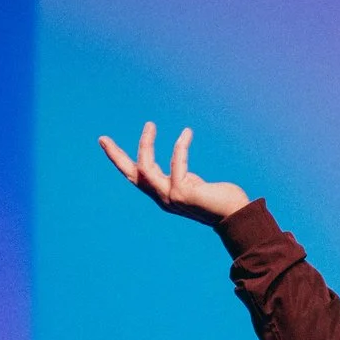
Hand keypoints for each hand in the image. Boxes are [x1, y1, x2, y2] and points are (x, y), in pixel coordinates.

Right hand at [97, 122, 250, 224]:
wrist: (236, 214)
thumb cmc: (218, 198)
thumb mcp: (192, 183)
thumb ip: (180, 175)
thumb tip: (176, 160)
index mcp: (162, 195)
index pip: (136, 177)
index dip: (120, 160)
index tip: (106, 142)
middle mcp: (163, 199)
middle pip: (132, 175)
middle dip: (115, 157)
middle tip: (103, 139)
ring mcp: (171, 198)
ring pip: (146, 169)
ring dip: (146, 145)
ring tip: (149, 125)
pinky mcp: (184, 194)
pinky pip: (177, 164)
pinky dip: (180, 147)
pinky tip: (186, 133)